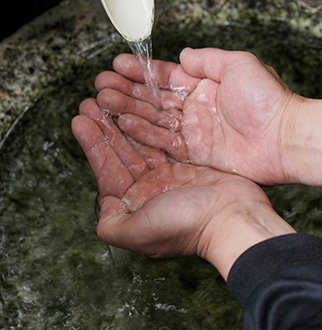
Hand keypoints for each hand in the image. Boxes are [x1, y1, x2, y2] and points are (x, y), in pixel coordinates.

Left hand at [71, 98, 294, 279]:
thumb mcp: (139, 232)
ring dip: (123, 119)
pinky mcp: (188, 161)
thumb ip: (112, 224)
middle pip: (122, 152)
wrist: (233, 218)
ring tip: (109, 97)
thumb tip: (103, 205)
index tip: (80, 120)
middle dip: (105, 127)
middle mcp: (150, 188)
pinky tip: (139, 105)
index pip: (107, 170)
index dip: (93, 145)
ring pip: (140, 141)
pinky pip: (163, 136)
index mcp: (135, 205)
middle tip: (91, 101)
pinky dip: (149, 121)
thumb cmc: (187, 226)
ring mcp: (169, 174)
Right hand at [94, 47, 321, 188]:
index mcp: (205, 85)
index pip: (166, 76)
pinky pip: (163, 141)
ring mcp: (194, 132)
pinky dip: (142, 133)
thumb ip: (206, 59)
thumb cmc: (268, 100)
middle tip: (102, 85)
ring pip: (154, 119)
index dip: (141, 72)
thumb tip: (183, 54)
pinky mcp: (195, 153)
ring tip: (103, 102)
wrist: (285, 138)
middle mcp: (196, 108)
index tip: (118, 65)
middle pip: (154, 99)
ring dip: (128, 110)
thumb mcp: (238, 64)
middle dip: (127, 91)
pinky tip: (123, 124)